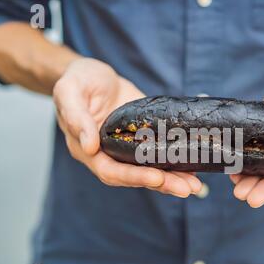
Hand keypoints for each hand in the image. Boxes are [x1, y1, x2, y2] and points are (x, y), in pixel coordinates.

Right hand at [53, 58, 201, 196]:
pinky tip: (193, 168)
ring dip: (173, 179)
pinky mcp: (144, 139)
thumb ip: (76, 116)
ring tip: (194, 186)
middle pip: (135, 177)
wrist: (95, 74)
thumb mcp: (69, 91)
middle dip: (162, 183)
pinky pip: (159, 155)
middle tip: (187, 188)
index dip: (133, 177)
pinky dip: (175, 164)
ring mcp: (128, 148)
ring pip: (150, 170)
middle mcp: (110, 155)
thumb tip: (90, 146)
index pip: (111, 171)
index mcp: (89, 149)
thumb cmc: (78, 80)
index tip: (156, 177)